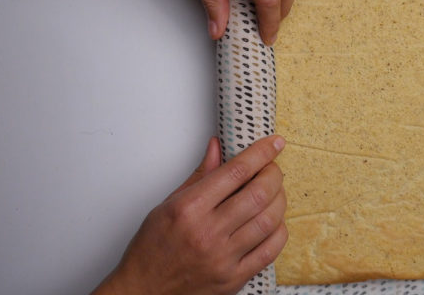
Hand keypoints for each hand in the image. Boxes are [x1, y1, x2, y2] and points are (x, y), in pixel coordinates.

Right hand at [93, 135, 287, 294]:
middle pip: (259, 194)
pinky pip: (270, 251)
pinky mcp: (233, 279)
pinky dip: (279, 231)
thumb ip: (200, 176)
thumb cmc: (152, 248)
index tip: (274, 143)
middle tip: (272, 169)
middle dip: (274, 174)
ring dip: (279, 200)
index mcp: (189, 209)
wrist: (143, 291)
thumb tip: (218, 148)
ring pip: (269, 221)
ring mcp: (223, 258)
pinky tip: (274, 222)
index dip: (261, 153)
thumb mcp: (168, 204)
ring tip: (274, 192)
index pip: (236, 171)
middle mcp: (207, 233)